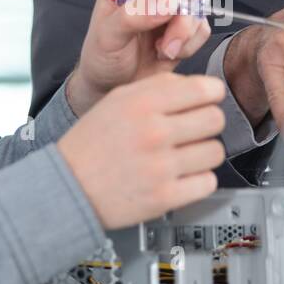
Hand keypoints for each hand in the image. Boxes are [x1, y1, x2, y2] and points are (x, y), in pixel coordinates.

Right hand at [57, 73, 226, 228]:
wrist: (67, 186)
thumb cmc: (91, 144)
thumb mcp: (117, 100)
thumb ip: (158, 88)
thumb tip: (199, 86)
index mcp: (142, 104)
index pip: (205, 90)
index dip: (212, 94)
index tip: (208, 101)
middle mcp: (153, 133)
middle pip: (216, 120)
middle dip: (208, 124)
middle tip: (195, 131)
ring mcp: (160, 167)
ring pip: (215, 152)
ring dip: (204, 154)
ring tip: (185, 155)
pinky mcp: (164, 197)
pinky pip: (207, 183)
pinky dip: (198, 181)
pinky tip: (181, 176)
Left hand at [66, 0, 211, 115]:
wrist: (113, 83)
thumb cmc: (103, 54)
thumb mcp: (108, 36)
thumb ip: (133, 16)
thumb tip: (168, 3)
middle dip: (178, 15)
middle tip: (165, 41)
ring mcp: (172, 4)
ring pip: (197, 6)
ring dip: (184, 33)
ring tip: (162, 50)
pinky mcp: (186, 25)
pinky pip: (203, 27)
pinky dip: (189, 45)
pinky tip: (167, 53)